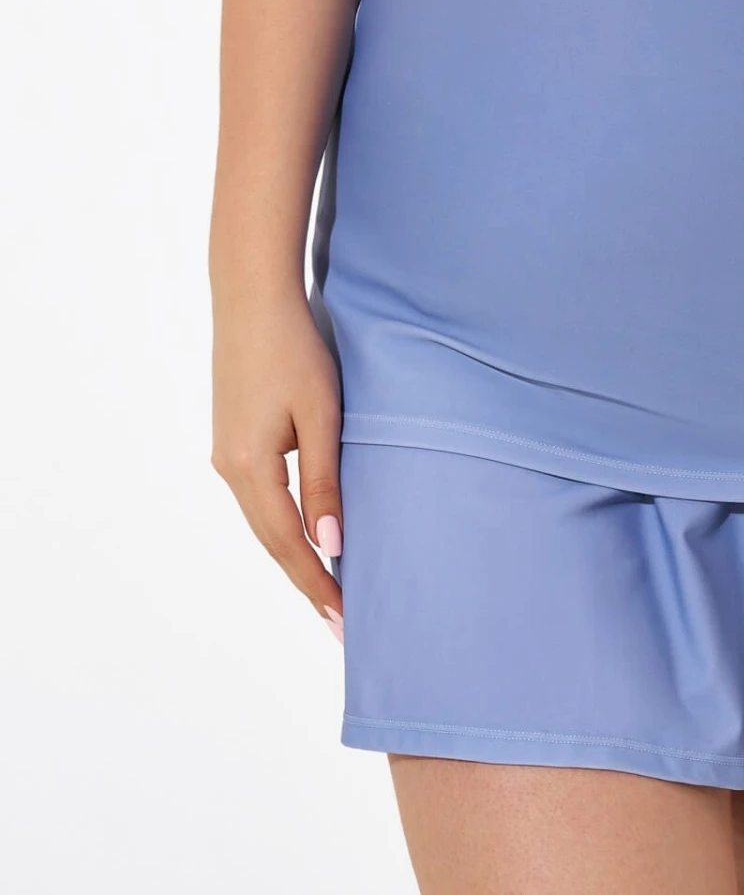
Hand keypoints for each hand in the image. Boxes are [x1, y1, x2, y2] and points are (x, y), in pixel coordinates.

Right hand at [211, 292, 344, 640]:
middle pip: (271, 539)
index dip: (316, 583)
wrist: (252, 295)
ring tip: (328, 586)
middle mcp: (229, 467)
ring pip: (263, 519)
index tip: (343, 621)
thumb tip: (331, 547)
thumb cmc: (294, 348)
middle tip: (340, 619)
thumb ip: (325, 482)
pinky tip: (305, 530)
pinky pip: (260, 494)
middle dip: (306, 579)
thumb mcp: (321, 414)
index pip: (287, 545)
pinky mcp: (233, 435)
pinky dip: (283, 521)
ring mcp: (227, 451)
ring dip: (294, 553)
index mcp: (249, 467)